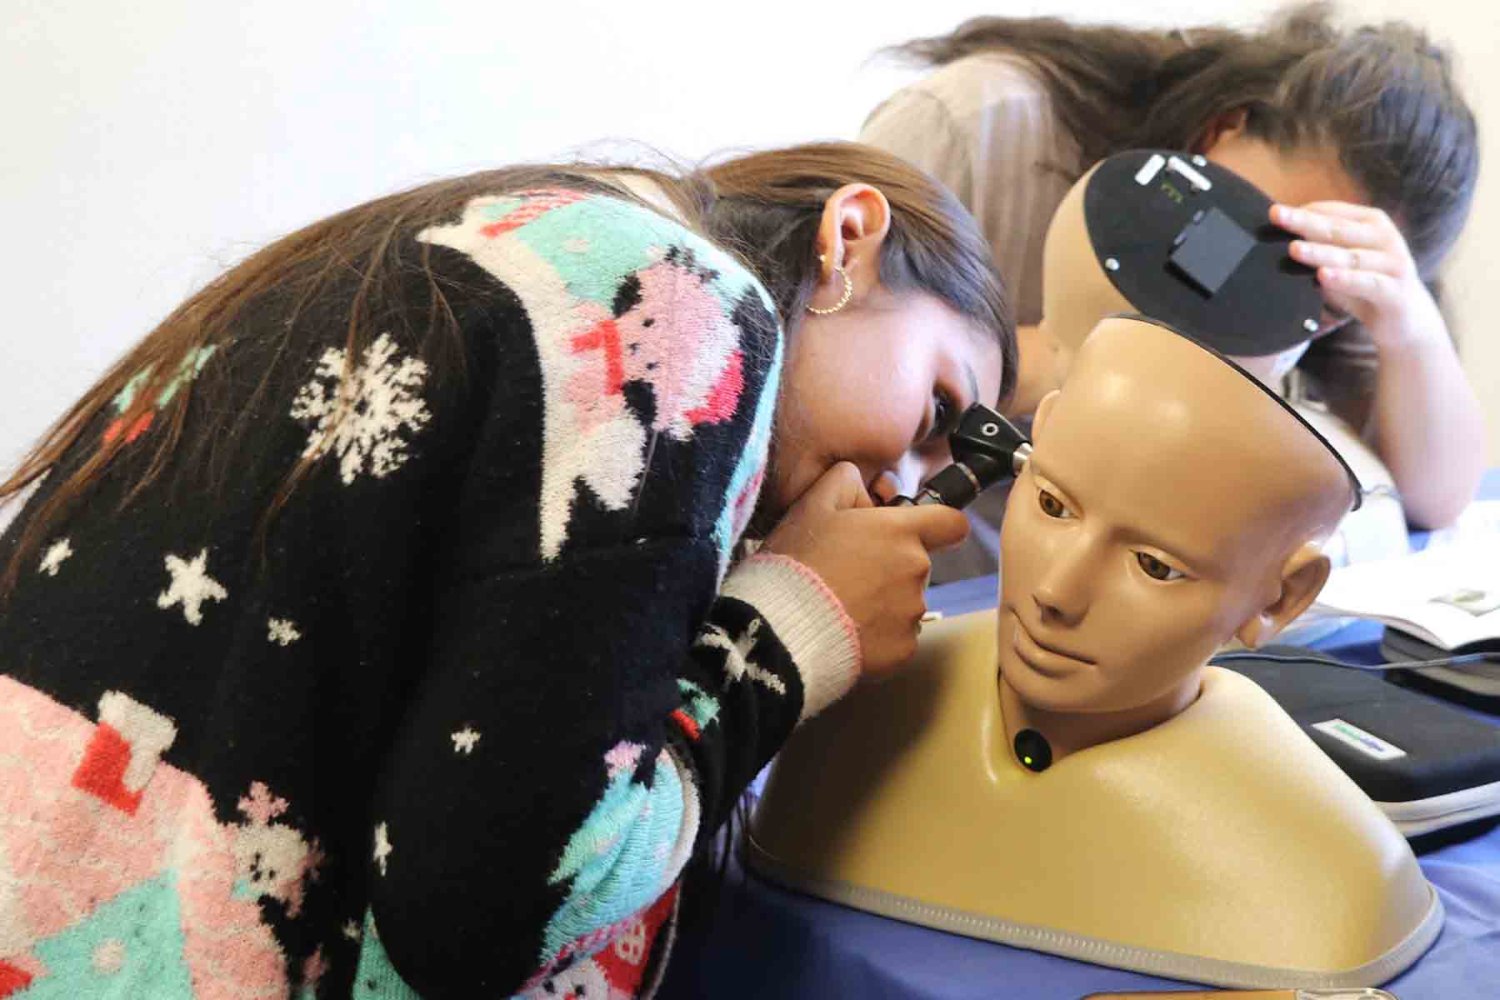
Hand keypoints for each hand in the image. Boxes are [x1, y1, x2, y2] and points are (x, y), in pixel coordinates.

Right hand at [761, 462, 968, 676]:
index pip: (951, 523)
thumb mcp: (812, 505)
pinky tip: (846, 631)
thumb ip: (844, 480)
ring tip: (840, 605)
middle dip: (890, 566)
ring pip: (906, 602)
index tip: (919, 533)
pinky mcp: (904, 649)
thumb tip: (860, 479)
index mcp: (900, 531)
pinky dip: (878, 636)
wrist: (784, 627)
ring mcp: (912, 612)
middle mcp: (916, 570)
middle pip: (917, 563)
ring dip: (882, 602)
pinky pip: (897, 637)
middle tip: (848, 573)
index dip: (939, 525)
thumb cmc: (798, 562)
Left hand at [1273, 201, 1450, 353]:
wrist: (1406, 321)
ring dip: (1320, 252)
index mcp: (1371, 223)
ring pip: (1350, 256)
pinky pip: (1366, 283)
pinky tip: (1322, 277)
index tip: (1273, 211)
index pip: (1332, 211)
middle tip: (1275, 215)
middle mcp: (1385, 237)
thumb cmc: (1363, 286)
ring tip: (1293, 249)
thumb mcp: (1340, 263)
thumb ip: (1318, 250)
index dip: (1304, 211)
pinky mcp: (1395, 290)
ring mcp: (1393, 263)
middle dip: (1305, 221)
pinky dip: (1344, 280)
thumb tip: (1277, 240)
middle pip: (1337, 229)